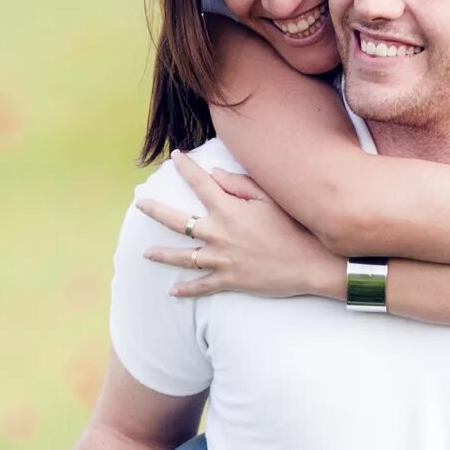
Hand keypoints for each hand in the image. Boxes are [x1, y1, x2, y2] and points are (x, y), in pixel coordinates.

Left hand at [135, 151, 344, 300]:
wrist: (310, 264)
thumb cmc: (294, 227)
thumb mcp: (271, 198)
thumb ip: (240, 184)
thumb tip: (213, 173)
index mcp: (228, 210)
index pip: (200, 184)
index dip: (186, 169)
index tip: (176, 158)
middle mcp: (219, 234)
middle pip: (178, 222)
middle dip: (155, 211)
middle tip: (140, 203)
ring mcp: (221, 259)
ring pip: (183, 257)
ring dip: (162, 255)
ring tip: (146, 252)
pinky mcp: (229, 280)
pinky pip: (201, 286)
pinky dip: (186, 290)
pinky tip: (172, 292)